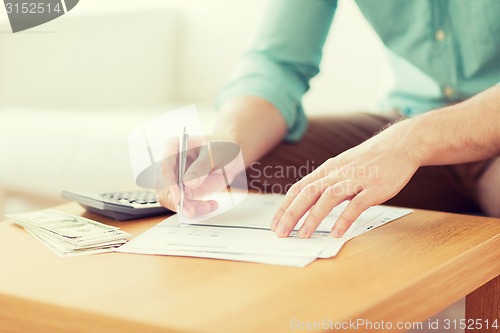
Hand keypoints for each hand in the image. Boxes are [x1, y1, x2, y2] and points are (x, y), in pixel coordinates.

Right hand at [157, 135, 242, 217]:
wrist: (230, 156)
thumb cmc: (221, 146)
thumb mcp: (214, 153)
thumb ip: (201, 167)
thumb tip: (188, 183)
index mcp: (173, 147)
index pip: (164, 167)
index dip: (168, 184)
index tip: (178, 198)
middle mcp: (171, 164)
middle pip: (163, 187)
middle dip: (176, 202)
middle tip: (190, 211)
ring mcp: (177, 178)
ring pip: (172, 199)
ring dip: (187, 207)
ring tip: (206, 207)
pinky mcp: (184, 190)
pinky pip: (184, 204)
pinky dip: (195, 208)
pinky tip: (210, 205)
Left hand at [270, 120, 421, 237]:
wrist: (399, 145)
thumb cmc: (368, 161)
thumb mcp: (341, 167)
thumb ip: (326, 183)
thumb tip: (307, 202)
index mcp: (327, 170)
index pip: (299, 188)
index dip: (285, 206)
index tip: (275, 223)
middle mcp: (337, 173)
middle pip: (308, 193)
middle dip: (292, 213)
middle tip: (281, 232)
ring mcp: (355, 180)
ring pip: (328, 197)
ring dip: (313, 217)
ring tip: (303, 235)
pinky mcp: (374, 188)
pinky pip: (356, 204)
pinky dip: (345, 218)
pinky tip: (336, 232)